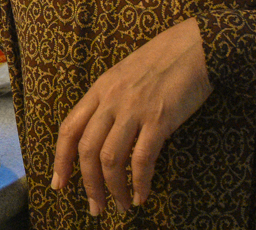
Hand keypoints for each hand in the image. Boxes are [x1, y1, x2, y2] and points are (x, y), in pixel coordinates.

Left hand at [51, 17, 212, 214]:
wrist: (195, 47)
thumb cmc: (162, 61)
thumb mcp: (124, 76)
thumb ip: (110, 101)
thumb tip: (101, 135)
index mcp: (99, 90)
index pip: (69, 129)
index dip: (61, 159)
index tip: (60, 184)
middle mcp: (110, 100)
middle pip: (86, 149)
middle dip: (87, 184)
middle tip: (94, 208)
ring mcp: (134, 110)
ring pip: (110, 158)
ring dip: (112, 188)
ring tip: (119, 206)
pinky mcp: (159, 119)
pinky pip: (142, 159)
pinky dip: (139, 182)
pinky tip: (141, 195)